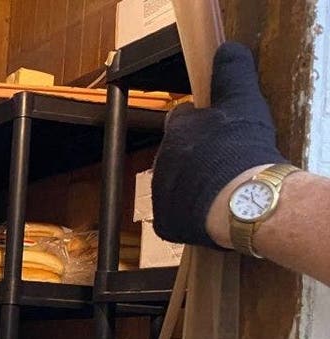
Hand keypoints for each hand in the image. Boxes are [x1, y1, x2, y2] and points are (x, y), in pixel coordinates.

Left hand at [151, 42, 285, 248]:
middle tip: (226, 163)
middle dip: (198, 157)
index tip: (220, 132)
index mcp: (177, 130)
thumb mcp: (243, 101)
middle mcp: (162, 161)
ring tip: (223, 190)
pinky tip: (214, 212)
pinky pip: (177, 215)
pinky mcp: (166, 224)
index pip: (183, 120)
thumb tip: (227, 49)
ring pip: (176, 185)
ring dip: (194, 185)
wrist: (242, 200)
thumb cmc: (241, 150)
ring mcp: (161, 194)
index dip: (202, 124)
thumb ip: (232, 73)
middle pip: (179, 154)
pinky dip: (193, 214)